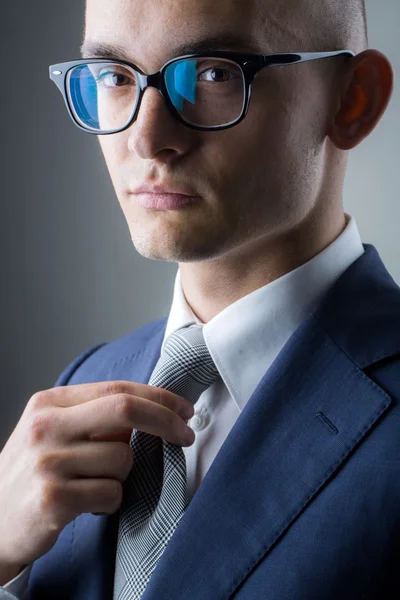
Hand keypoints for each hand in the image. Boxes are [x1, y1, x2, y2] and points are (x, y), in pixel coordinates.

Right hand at [0, 381, 194, 571]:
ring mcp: (48, 462)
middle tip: (186, 435)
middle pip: (125, 410)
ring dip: (122, 476)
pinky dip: (110, 501)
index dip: (158, 398)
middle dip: (165, 420)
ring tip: (93, 484)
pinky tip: (87, 504)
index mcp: (49, 403)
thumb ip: (95, 417)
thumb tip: (152, 412)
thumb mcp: (53, 432)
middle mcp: (46, 427)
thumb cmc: (32, 473)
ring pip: (123, 459)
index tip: (183, 410)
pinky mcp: (53, 498)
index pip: (117, 389)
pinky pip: (112, 493)